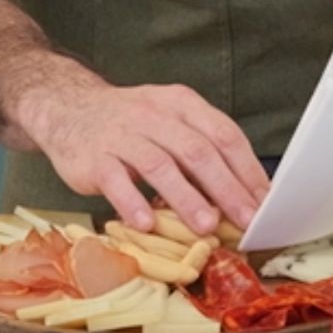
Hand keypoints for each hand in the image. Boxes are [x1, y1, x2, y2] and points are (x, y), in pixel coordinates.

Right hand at [32, 82, 269, 233]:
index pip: (223, 134)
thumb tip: (244, 194)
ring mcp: (122, 135)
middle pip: (197, 151)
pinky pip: (115, 180)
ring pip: (160, 165)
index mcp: (181, 104)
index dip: (247, 169)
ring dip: (186, 198)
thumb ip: (202, 151)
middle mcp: (154, 115)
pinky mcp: (93, 157)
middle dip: (227, 189)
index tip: (265, 201)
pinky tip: (147, 224)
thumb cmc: (132, 125)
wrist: (67, 107)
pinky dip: (133, 202)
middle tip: (246, 220)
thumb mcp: (170, 123)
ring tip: (207, 227)